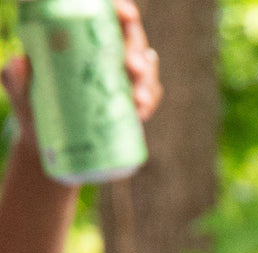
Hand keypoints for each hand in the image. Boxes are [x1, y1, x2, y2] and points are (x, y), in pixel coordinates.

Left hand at [1, 0, 161, 140]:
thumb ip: (17, 73)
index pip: (106, 16)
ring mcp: (121, 79)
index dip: (121, 11)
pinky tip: (142, 106)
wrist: (45, 143)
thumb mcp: (18, 86)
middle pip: (132, 40)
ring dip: (147, 80)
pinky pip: (149, 96)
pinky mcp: (131, 104)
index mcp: (81, 37)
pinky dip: (149, 99)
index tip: (126, 14)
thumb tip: (24, 61)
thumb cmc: (30, 106)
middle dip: (137, 49)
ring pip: (145, 70)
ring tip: (138, 98)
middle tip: (133, 66)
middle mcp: (105, 54)